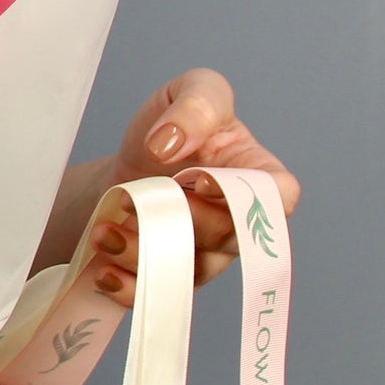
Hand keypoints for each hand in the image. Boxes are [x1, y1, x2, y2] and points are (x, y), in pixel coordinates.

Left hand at [91, 67, 300, 306]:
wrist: (127, 166)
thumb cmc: (171, 129)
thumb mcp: (188, 91)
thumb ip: (195, 104)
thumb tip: (170, 143)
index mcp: (256, 172)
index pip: (280, 197)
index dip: (245, 197)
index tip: (196, 180)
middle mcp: (238, 221)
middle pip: (226, 236)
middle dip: (177, 220)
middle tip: (128, 200)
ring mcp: (206, 254)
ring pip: (189, 268)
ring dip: (143, 254)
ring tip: (104, 232)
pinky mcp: (172, 276)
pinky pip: (160, 293)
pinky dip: (130, 287)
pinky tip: (103, 271)